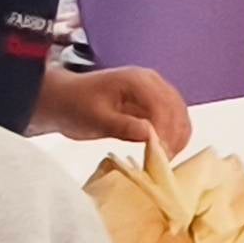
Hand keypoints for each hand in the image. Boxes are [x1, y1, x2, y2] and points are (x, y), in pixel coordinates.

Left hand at [35, 64, 194, 154]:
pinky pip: (171, 120)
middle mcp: (151, 82)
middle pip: (177, 109)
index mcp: (137, 80)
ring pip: (179, 115)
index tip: (162, 155)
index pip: (162, 105)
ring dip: (178, 137)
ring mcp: (154, 93)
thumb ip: (122, 125)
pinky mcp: (152, 105)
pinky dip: (173, 136)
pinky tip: (164, 152)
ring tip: (165, 159)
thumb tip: (150, 135)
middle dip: (175, 136)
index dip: (166, 131)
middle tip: (164, 162)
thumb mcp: (95, 118)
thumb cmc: (75, 106)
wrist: (64, 100)